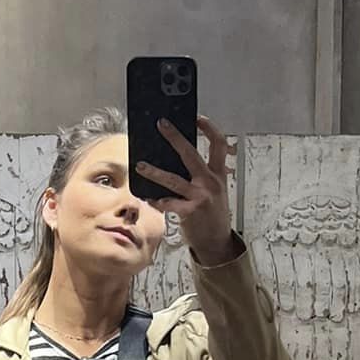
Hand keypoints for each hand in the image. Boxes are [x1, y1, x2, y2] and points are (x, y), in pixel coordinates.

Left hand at [136, 115, 236, 265]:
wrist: (217, 242)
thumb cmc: (212, 215)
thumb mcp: (213, 190)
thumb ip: (199, 175)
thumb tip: (174, 159)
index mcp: (218, 174)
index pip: (218, 144)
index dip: (209, 128)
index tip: (197, 117)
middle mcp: (211, 182)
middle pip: (191, 153)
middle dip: (175, 137)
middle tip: (161, 124)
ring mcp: (201, 196)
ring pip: (173, 179)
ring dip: (154, 172)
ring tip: (140, 165)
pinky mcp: (191, 211)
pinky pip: (169, 203)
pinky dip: (157, 201)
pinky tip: (147, 198)